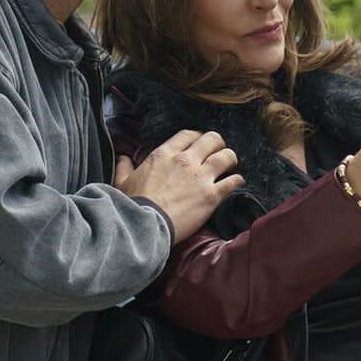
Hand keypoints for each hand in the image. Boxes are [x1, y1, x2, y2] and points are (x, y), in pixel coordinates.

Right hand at [115, 129, 244, 243]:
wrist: (144, 225)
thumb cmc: (132, 204)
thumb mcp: (122, 181)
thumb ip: (124, 166)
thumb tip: (122, 158)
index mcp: (164, 154)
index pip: (188, 135)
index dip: (197, 137)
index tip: (199, 143)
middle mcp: (185, 160)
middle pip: (212, 139)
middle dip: (218, 144)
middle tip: (218, 153)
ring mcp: (201, 177)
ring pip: (227, 157)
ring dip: (230, 160)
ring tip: (230, 166)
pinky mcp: (211, 195)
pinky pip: (233, 181)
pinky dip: (237, 181)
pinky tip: (237, 183)